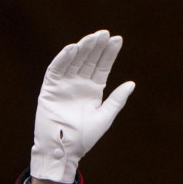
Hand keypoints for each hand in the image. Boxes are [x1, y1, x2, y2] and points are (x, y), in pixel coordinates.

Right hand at [30, 30, 135, 182]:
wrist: (65, 150)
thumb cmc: (85, 137)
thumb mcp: (105, 116)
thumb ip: (117, 100)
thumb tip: (132, 83)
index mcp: (93, 90)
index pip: (102, 67)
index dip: (109, 54)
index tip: (118, 39)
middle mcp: (79, 84)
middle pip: (89, 60)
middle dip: (97, 47)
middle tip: (105, 33)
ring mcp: (64, 85)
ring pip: (74, 61)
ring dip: (82, 49)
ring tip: (93, 37)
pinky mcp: (50, 88)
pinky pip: (56, 70)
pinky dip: (63, 59)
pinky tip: (73, 48)